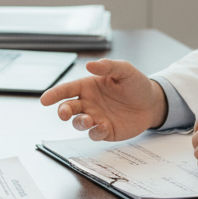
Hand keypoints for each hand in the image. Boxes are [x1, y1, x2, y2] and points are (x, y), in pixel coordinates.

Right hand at [39, 59, 166, 140]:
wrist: (152, 103)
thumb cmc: (136, 84)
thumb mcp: (124, 70)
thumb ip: (107, 66)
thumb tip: (89, 64)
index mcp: (89, 86)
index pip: (67, 89)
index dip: (54, 94)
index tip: (44, 99)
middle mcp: (89, 103)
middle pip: (68, 107)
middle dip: (62, 111)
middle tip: (63, 113)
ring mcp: (96, 117)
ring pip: (78, 122)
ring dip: (79, 122)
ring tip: (89, 119)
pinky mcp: (105, 131)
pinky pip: (94, 134)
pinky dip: (96, 132)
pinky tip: (103, 126)